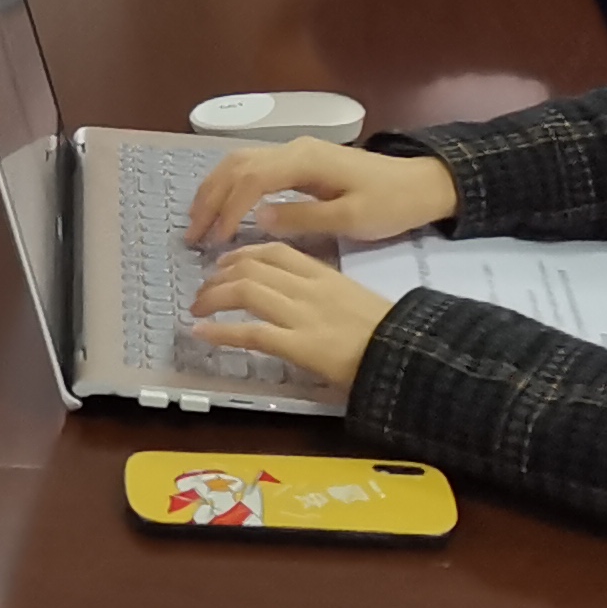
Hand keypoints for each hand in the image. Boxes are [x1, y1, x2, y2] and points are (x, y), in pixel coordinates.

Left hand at [183, 242, 397, 392]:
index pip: (274, 252)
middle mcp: (309, 289)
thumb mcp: (354, 300)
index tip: (223, 264)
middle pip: (252, 267)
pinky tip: (202, 333)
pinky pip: (252, 333)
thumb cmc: (387, 333)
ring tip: (197, 308)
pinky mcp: (300, 346)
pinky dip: (222, 331)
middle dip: (219, 276)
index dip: (241, 254)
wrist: (409, 355)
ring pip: (246, 291)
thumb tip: (295, 297)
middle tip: (203, 290)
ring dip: (213, 297)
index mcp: (324, 275)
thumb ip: (324, 293)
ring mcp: (303, 316)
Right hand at [184, 138, 456, 250]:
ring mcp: (295, 153)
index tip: (216, 241)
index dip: (228, 210)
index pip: (251, 181)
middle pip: (235, 166)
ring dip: (215, 191)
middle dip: (209, 199)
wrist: (422, 184)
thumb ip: (303, 218)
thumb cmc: (390, 203)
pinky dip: (230, 187)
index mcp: (305, 161)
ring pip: (239, 164)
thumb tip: (258, 219)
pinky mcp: (299, 162)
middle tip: (192, 235)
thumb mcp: (350, 218)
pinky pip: (253, 169)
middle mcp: (294, 150)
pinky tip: (223, 208)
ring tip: (198, 223)